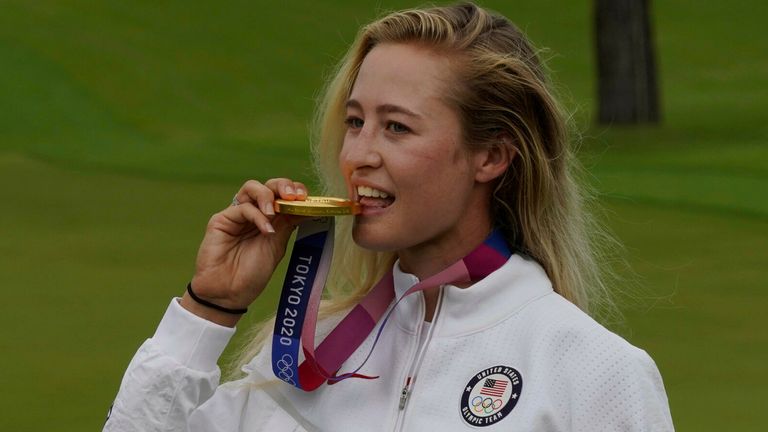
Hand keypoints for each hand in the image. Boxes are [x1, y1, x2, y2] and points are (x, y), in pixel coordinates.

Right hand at [181, 178, 307, 325]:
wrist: (228, 294)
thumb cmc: (252, 274)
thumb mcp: (276, 247)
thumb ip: (287, 225)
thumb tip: (308, 208)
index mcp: (271, 219)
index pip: (283, 195)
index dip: (296, 191)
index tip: (307, 199)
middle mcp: (254, 213)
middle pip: (269, 186)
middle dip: (283, 185)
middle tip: (293, 196)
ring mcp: (237, 215)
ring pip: (252, 187)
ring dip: (267, 195)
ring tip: (274, 211)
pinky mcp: (221, 220)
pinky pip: (242, 207)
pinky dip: (257, 215)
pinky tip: (265, 229)